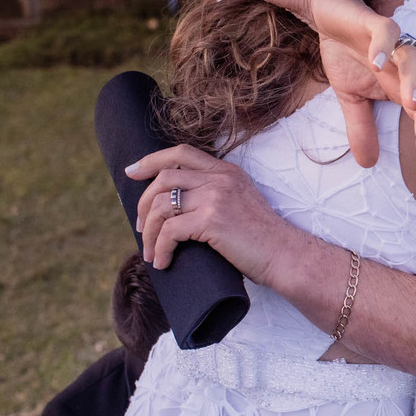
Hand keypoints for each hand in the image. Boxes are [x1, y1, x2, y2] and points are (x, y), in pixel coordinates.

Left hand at [124, 144, 288, 280]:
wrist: (284, 255)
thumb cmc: (259, 238)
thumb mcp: (237, 203)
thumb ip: (213, 193)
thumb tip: (173, 203)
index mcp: (226, 171)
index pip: (181, 153)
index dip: (151, 160)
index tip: (131, 172)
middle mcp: (220, 178)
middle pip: (164, 178)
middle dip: (143, 204)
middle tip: (141, 228)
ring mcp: (216, 197)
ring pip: (162, 206)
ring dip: (150, 234)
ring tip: (151, 252)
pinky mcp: (212, 220)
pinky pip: (170, 232)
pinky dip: (161, 249)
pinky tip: (163, 262)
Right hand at [308, 0, 415, 167]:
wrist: (330, 14)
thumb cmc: (348, 54)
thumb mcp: (351, 98)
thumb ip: (361, 128)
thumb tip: (366, 164)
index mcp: (403, 84)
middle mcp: (405, 64)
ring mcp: (394, 42)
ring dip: (414, 81)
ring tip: (410, 105)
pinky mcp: (375, 22)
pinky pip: (387, 31)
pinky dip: (384, 46)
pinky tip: (376, 63)